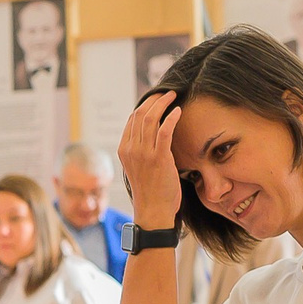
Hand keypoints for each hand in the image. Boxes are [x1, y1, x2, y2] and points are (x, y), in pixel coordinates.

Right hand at [118, 92, 183, 230]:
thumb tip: (155, 135)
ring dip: (162, 104)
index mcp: (124, 150)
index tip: (157, 98)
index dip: (145, 105)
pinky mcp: (158, 158)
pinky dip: (171, 118)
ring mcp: (143, 154)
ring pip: (150, 119)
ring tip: (173, 96)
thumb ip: (142, 150)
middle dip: (154, 99)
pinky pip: (164, 131)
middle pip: (139, 115)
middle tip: (167, 92)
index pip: (131, 120)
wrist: (153, 210)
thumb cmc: (150, 191)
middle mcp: (131, 149)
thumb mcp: (139, 167)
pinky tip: (178, 111)